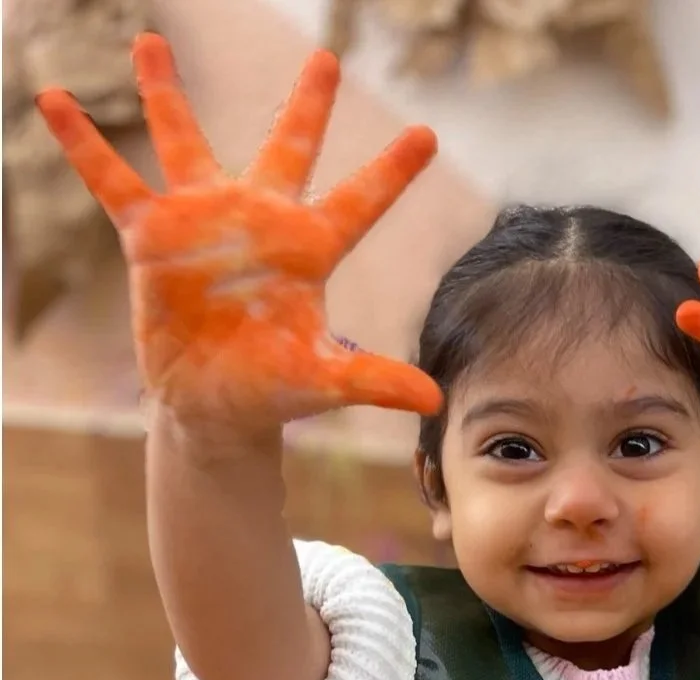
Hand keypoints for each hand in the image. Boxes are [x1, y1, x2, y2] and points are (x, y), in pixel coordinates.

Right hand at [36, 34, 442, 428]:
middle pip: (288, 149)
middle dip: (307, 105)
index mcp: (308, 250)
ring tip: (152, 40)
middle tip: (328, 58)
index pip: (359, 202)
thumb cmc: (273, 391)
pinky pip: (113, 181)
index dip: (392, 170)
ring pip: (186, 143)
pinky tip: (53, 100)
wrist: (213, 407)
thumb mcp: (322, 381)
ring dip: (167, 95)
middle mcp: (260, 222)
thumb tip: (433, 398)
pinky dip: (85, 145)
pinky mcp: (151, 238)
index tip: (428, 134)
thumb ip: (372, 379)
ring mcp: (203, 222)